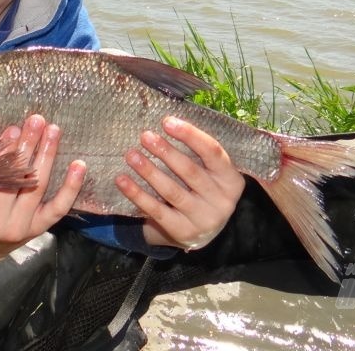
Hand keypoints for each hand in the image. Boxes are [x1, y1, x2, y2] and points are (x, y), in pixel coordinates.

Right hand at [0, 114, 85, 265]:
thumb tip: (10, 133)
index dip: (2, 153)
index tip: (12, 130)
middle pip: (14, 180)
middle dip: (27, 147)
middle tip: (36, 122)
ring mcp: (20, 227)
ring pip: (36, 187)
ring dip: (46, 155)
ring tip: (52, 131)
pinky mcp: (39, 229)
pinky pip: (58, 207)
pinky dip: (70, 186)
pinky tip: (78, 165)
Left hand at [116, 116, 244, 250]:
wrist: (201, 233)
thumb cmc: (202, 191)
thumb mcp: (210, 173)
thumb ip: (197, 153)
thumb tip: (167, 122)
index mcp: (232, 181)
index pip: (213, 152)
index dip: (190, 135)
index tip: (167, 122)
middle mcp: (222, 202)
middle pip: (190, 171)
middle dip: (165, 151)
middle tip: (145, 136)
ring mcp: (203, 219)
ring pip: (172, 191)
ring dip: (149, 171)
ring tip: (131, 155)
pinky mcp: (182, 232)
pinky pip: (156, 210)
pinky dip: (137, 194)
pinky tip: (122, 180)